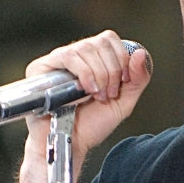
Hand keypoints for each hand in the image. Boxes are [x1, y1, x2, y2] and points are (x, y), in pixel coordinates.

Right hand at [23, 30, 152, 173]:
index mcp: (94, 60)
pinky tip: (87, 91)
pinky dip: (84, 73)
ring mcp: (58, 60)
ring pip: (86, 48)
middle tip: (109, 94)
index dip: (121, 57)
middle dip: (112, 70)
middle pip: (101, 42)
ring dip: (99, 74)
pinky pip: (68, 57)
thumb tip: (141, 54)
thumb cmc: (91, 126)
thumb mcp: (123, 103)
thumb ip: (137, 80)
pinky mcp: (42, 67)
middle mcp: (76, 57)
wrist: (71, 143)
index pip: (110, 39)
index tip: (123, 82)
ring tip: (97, 96)